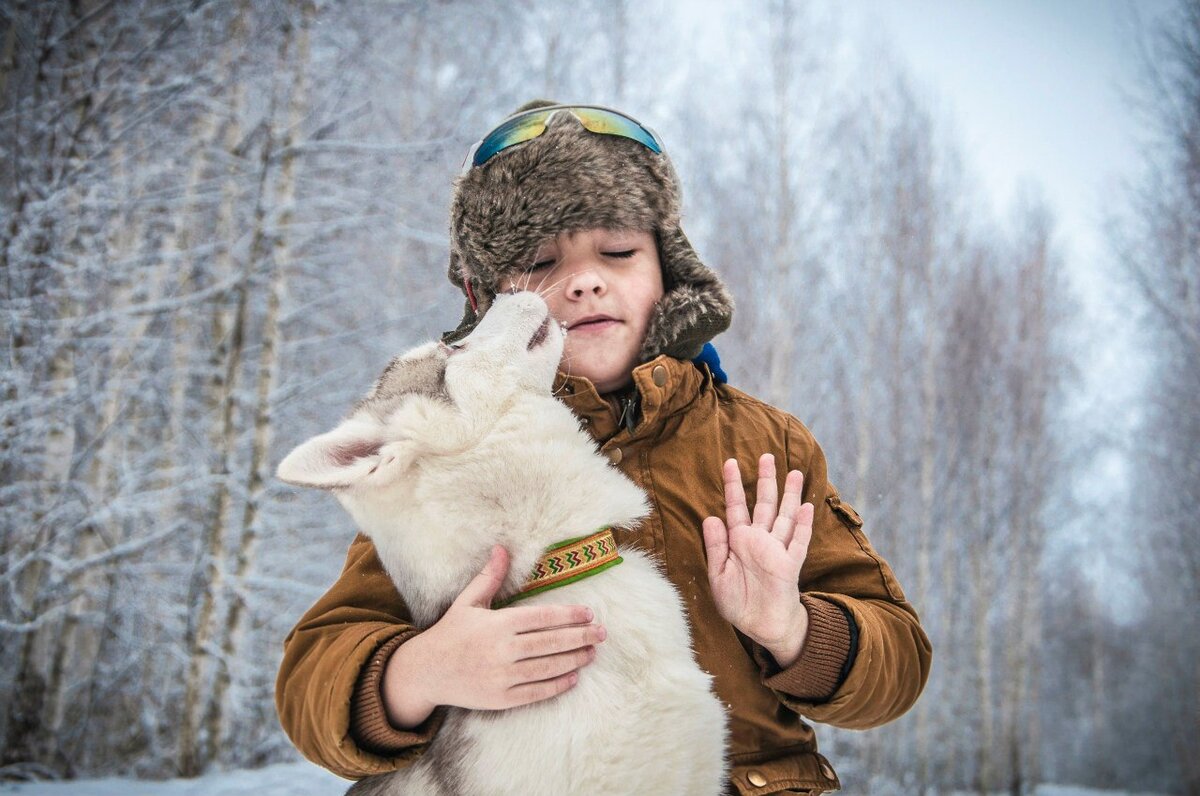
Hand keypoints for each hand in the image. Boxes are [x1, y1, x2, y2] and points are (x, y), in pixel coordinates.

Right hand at [382, 545, 604, 727]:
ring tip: (592, 653)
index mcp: (497, 624)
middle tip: (602, 634)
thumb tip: (501, 547)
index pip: (542, 618)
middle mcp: (502, 650)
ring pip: (548, 668)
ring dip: (574, 660)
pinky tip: (573, 677)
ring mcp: (501, 676)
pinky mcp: (500, 698)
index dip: (569, 615)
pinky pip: (536, 692)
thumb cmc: (451, 632)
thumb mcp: (468, 601)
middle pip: (551, 643)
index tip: (589, 614)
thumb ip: (489, 576)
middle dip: (581, 638)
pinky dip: (557, 685)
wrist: (426, 671)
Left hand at [702, 454, 813, 667]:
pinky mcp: (790, 565)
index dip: (733, 485)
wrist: (760, 626)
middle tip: (766, 455)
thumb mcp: (718, 575)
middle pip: (764, 504)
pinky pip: (798, 542)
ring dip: (789, 495)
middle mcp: (759, 541)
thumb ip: (715, 546)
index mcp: (739, 541)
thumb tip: (710, 517)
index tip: (730, 462)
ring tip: (793, 472)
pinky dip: (802, 525)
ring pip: (784, 516)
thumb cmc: (738, 602)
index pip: (736, 507)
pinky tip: (806, 507)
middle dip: (765, 480)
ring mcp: (776, 551)